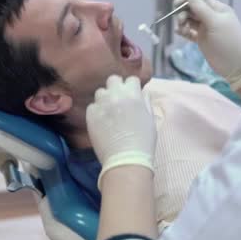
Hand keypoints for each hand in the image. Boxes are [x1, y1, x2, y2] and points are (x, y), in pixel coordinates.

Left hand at [86, 75, 156, 189]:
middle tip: (119, 100)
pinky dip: (97, 111)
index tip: (133, 96)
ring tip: (109, 112)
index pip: (131, 79)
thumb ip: (145, 102)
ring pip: (101, 92)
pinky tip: (102, 122)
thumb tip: (142, 94)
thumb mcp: (150, 119)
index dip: (132, 87)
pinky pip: (92, 106)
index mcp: (133, 94)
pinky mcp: (90, 115)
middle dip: (117, 88)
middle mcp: (115, 95)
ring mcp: (101, 104)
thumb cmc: (143, 142)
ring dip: (105, 98)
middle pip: (113, 80)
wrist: (125, 159)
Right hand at [174, 0, 240, 89]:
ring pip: (190, 20)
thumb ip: (201, 9)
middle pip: (193, 9)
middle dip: (184, 13)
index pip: (200, 0)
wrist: (235, 66)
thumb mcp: (215, 23)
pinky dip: (183, 31)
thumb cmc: (227, 42)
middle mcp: (211, 17)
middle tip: (180, 22)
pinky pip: (189, 32)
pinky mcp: (201, 39)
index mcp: (218, 9)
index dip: (188, 1)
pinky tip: (179, 32)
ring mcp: (206, 28)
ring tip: (181, 30)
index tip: (175, 5)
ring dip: (183, 22)